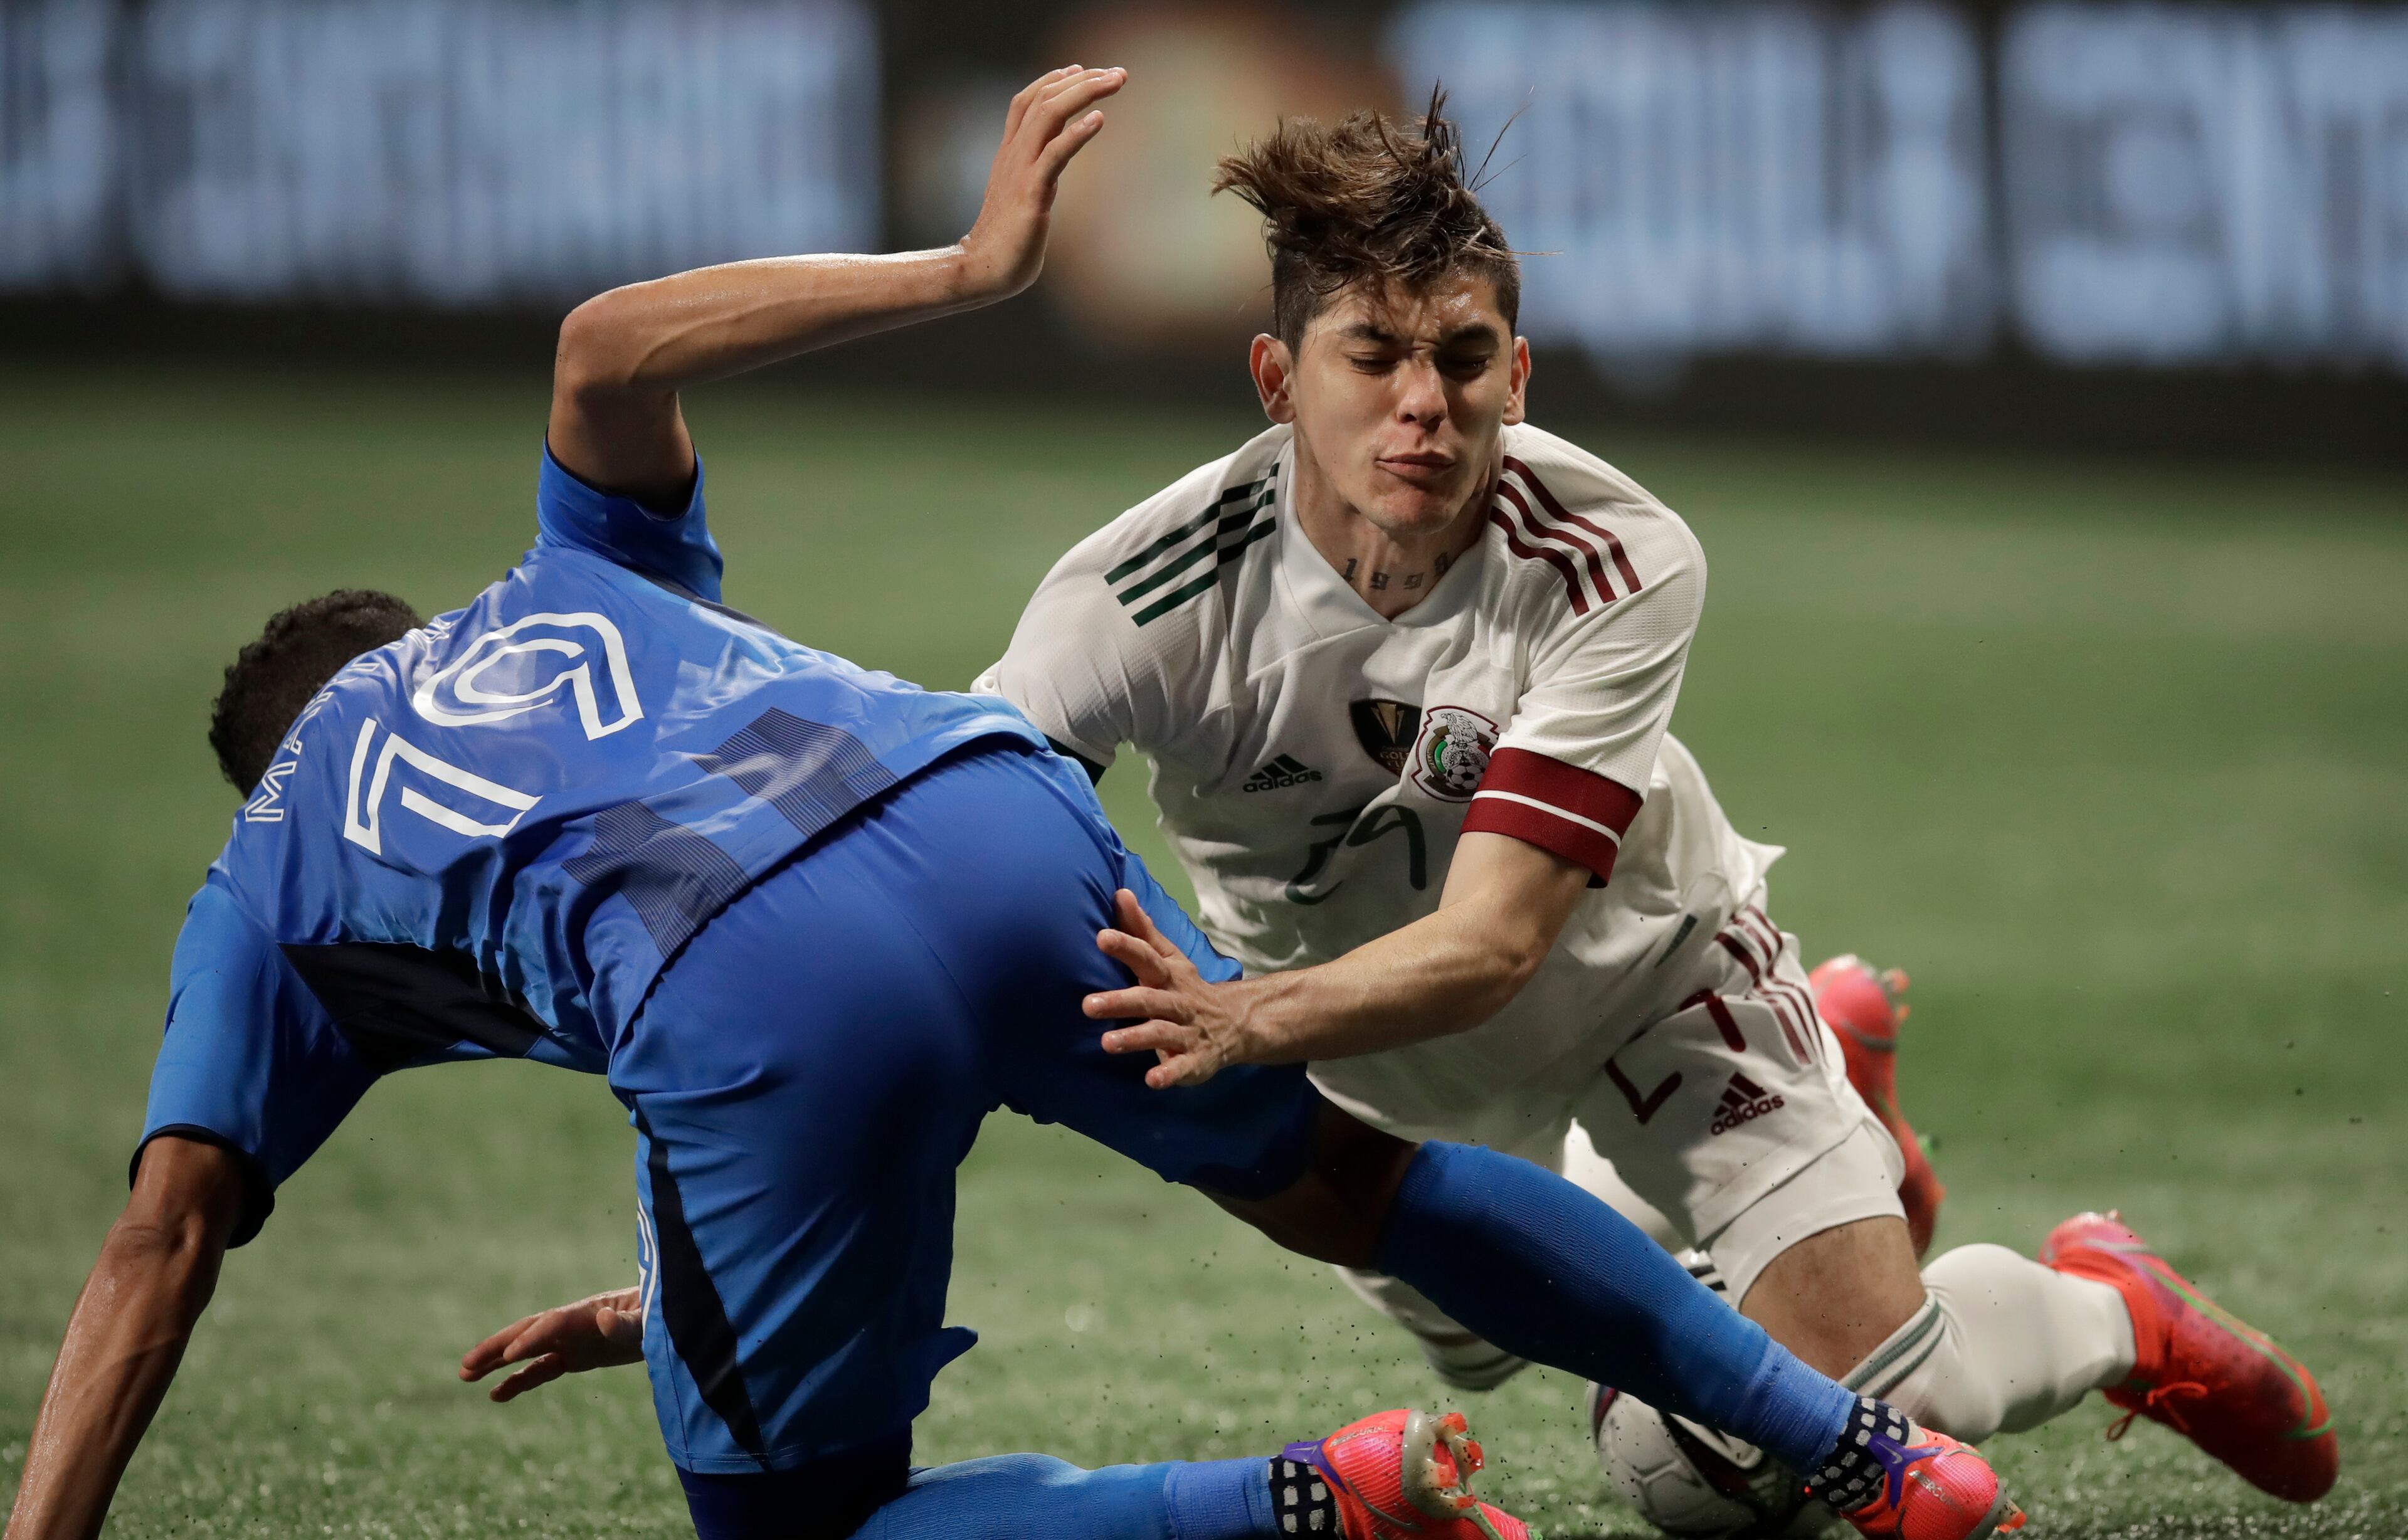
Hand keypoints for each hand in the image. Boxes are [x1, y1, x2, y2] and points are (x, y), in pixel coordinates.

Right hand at [458, 1286, 644, 1402]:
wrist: (668, 1319)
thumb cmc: (660, 1317)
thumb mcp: (648, 1322)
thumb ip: (627, 1323)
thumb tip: (603, 1318)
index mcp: (588, 1312)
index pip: (552, 1324)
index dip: (532, 1338)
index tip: (510, 1354)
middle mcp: (572, 1324)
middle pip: (527, 1333)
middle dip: (497, 1346)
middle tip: (466, 1365)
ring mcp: (571, 1340)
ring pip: (526, 1351)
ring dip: (496, 1362)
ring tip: (465, 1375)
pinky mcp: (575, 1356)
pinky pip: (540, 1369)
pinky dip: (519, 1380)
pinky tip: (496, 1394)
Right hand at [955, 66, 1125, 300]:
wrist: (984, 269)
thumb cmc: (1007, 241)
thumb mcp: (1022, 198)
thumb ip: (1035, 178)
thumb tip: (1050, 175)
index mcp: (1009, 154)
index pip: (1026, 102)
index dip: (1052, 80)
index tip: (1080, 68)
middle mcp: (1013, 154)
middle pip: (1043, 99)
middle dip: (1081, 80)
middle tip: (1118, 73)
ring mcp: (1020, 171)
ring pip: (1048, 115)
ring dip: (1084, 93)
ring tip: (1115, 82)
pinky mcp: (1030, 193)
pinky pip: (1054, 155)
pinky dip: (1077, 133)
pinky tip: (1099, 120)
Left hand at [1086, 890, 1260, 1086]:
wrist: (1237, 1021)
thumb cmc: (1186, 986)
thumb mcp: (1169, 957)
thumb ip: (1142, 930)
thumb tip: (1120, 893)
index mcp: (1169, 975)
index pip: (1147, 957)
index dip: (1127, 946)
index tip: (1102, 937)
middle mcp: (1178, 1001)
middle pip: (1149, 999)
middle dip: (1120, 1002)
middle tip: (1086, 1005)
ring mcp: (1189, 1031)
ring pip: (1162, 1033)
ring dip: (1136, 1038)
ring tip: (1106, 1044)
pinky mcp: (1196, 1060)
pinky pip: (1183, 1067)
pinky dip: (1169, 1073)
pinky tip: (1152, 1080)